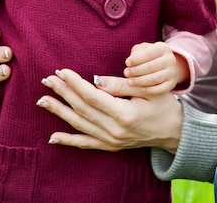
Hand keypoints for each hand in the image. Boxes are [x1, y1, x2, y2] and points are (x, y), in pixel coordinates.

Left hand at [37, 69, 182, 153]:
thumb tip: (95, 80)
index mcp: (124, 114)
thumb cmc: (162, 105)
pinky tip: (53, 136)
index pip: (92, 96)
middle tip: (48, 79)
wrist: (173, 131)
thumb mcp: (146, 89)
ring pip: (79, 125)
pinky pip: (85, 144)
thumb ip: (120, 85)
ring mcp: (111, 141)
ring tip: (43, 100)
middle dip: (63, 92)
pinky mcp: (110, 146)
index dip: (75, 83)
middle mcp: (115, 130)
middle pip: (82, 109)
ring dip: (60, 111)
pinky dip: (68, 140)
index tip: (62, 71)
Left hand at [124, 41, 187, 93]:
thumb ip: (136, 52)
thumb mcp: (143, 50)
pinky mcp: (171, 84)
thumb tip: (131, 60)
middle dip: (137, 70)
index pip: (149, 53)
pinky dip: (150, 90)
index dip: (137, 58)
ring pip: (155, 78)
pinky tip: (140, 89)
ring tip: (129, 82)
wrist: (165, 66)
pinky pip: (161, 89)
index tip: (127, 62)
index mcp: (163, 48)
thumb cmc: (149, 57)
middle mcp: (170, 59)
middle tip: (126, 73)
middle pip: (152, 66)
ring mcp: (172, 72)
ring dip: (141, 81)